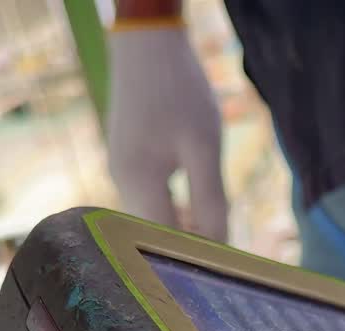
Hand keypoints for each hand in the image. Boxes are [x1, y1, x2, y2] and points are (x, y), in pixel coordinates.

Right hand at [107, 22, 227, 241]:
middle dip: (186, 250)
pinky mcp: (127, 160)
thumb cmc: (179, 89)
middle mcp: (121, 182)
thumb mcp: (204, 146)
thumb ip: (210, 199)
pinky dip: (173, 210)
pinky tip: (196, 208)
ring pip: (151, 218)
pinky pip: (149, 200)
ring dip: (181, 229)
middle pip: (152, 235)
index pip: (163, 243)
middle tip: (224, 261)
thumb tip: (220, 247)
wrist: (147, 42)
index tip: (223, 272)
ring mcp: (120, 171)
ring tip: (215, 234)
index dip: (192, 263)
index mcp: (137, 182)